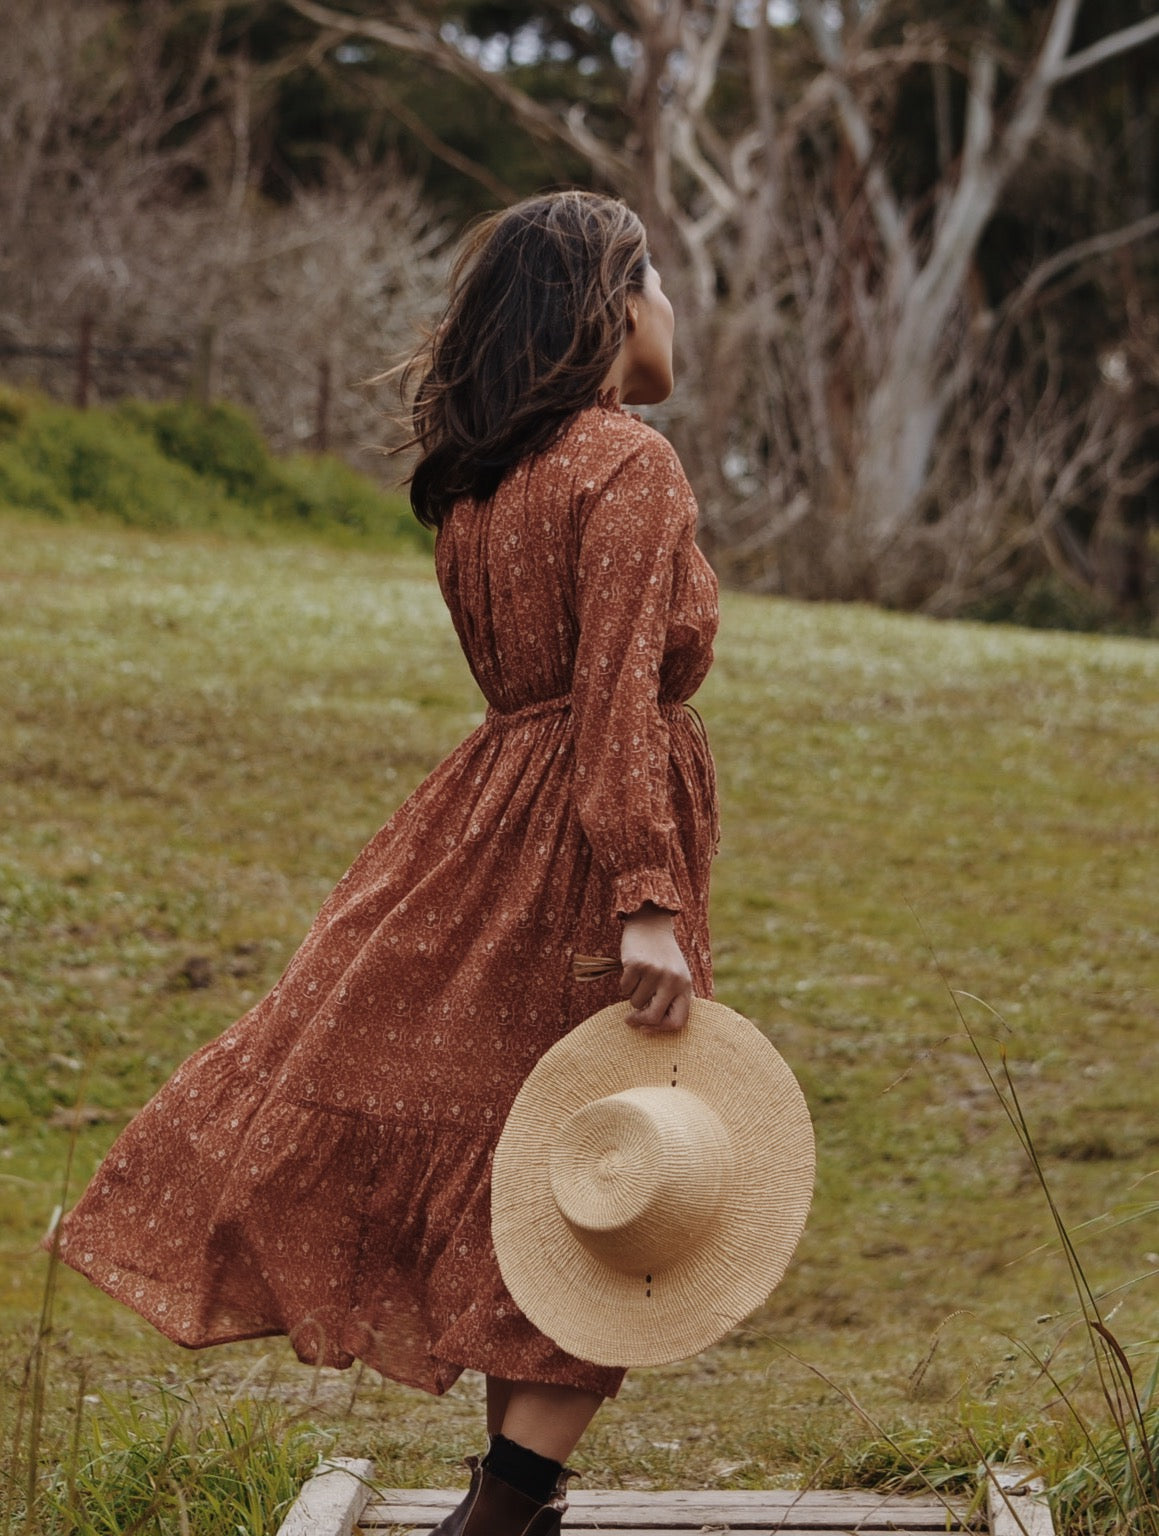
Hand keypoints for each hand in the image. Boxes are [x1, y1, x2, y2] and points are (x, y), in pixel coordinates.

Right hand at [619, 903, 692, 1032]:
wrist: (651, 924)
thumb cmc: (662, 956)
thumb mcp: (675, 976)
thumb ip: (670, 1000)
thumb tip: (649, 1028)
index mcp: (685, 986)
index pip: (678, 1022)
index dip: (661, 1029)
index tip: (647, 1028)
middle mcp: (673, 980)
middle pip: (654, 1017)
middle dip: (639, 1021)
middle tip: (630, 1019)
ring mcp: (655, 972)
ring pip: (636, 1003)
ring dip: (632, 995)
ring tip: (639, 979)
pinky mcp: (637, 964)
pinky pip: (625, 988)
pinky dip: (624, 984)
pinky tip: (631, 970)